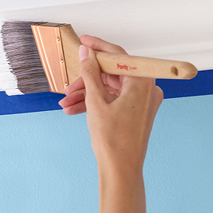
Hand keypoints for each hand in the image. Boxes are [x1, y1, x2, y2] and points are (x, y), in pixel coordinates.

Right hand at [60, 35, 163, 177]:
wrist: (121, 170)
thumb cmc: (115, 140)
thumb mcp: (96, 101)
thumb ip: (90, 73)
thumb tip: (86, 52)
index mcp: (142, 82)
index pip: (119, 55)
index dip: (98, 48)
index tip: (84, 42)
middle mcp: (146, 89)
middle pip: (112, 74)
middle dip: (87, 80)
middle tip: (69, 86)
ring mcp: (141, 102)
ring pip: (109, 89)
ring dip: (86, 94)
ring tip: (66, 102)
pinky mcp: (135, 113)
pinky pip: (112, 101)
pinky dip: (95, 104)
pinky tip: (74, 110)